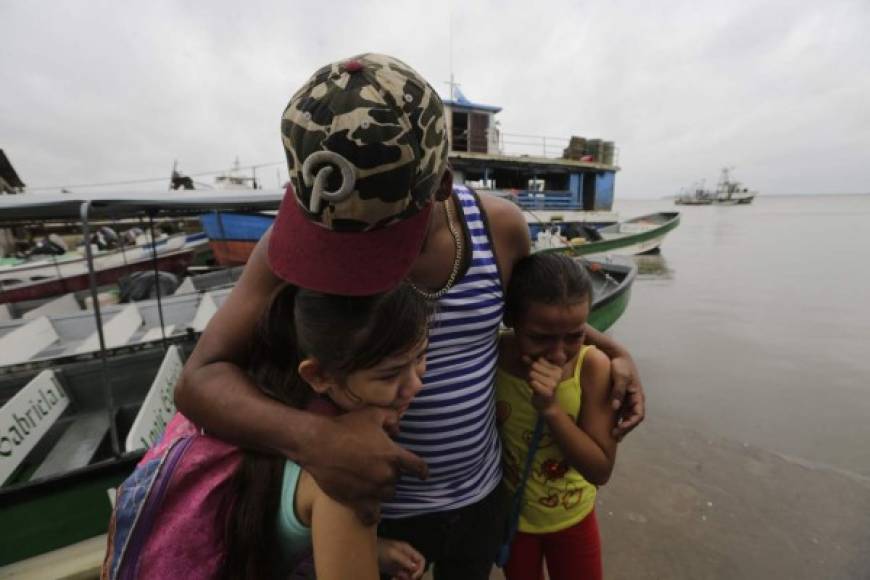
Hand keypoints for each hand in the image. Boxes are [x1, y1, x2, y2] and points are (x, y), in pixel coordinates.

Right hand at [302, 407, 427, 525]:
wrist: (318, 443)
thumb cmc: (346, 426)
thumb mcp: (372, 414)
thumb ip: (391, 418)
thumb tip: (398, 429)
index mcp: (393, 456)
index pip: (418, 467)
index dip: (422, 471)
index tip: (422, 475)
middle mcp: (386, 476)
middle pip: (397, 480)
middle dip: (391, 473)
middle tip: (378, 466)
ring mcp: (372, 491)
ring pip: (386, 495)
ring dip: (382, 490)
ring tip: (372, 483)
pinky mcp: (356, 501)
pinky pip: (372, 515)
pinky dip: (372, 514)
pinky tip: (370, 512)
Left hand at [378, 538, 425, 579]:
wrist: (365, 551)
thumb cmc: (379, 549)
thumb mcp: (392, 553)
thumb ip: (404, 559)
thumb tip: (416, 567)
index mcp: (408, 550)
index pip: (421, 560)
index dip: (420, 569)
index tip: (413, 577)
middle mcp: (406, 557)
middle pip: (417, 569)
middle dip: (413, 576)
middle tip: (404, 579)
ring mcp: (400, 564)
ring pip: (410, 574)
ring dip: (406, 579)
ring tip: (396, 579)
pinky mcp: (394, 570)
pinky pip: (402, 577)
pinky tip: (393, 579)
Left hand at [524, 356, 562, 415]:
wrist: (546, 404)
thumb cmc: (541, 386)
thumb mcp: (537, 373)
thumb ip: (531, 364)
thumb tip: (524, 356)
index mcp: (558, 369)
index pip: (539, 360)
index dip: (534, 366)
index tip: (538, 375)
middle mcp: (558, 375)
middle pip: (535, 366)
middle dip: (530, 372)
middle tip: (535, 381)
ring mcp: (554, 384)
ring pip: (532, 374)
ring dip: (530, 379)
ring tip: (535, 385)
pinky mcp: (548, 392)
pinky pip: (533, 382)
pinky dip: (531, 385)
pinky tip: (535, 390)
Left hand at [609, 354, 644, 439]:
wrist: (616, 356)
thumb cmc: (620, 366)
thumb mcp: (620, 378)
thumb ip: (618, 392)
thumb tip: (614, 408)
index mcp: (638, 396)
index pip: (638, 415)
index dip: (630, 424)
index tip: (620, 429)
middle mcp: (635, 400)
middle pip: (633, 419)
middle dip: (625, 429)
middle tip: (615, 436)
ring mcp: (628, 399)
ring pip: (628, 417)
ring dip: (622, 426)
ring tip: (613, 435)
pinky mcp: (621, 398)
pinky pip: (622, 412)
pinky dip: (618, 420)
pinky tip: (610, 425)